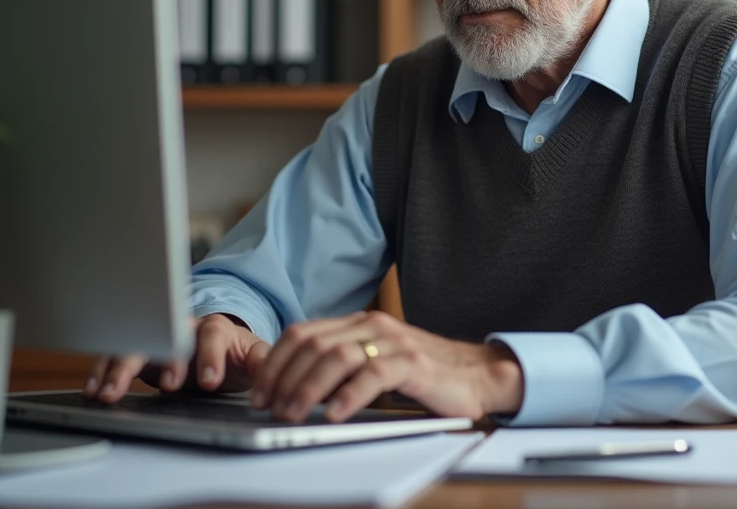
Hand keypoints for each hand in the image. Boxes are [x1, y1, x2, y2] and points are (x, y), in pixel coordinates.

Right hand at [83, 313, 270, 401]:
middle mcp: (183, 328)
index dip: (211, 356)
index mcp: (216, 328)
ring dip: (121, 369)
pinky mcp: (137, 350)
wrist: (216, 346)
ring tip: (109, 394)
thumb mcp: (251, 356)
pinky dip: (102, 373)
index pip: (213, 335)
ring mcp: (157, 337)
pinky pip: (115, 356)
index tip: (210, 380)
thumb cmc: (232, 352)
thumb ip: (262, 362)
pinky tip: (94, 390)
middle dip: (164, 360)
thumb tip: (274, 372)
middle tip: (166, 387)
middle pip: (167, 335)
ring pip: (136, 344)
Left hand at [250, 311, 523, 422]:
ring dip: (308, 389)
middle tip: (270, 408)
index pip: (303, 333)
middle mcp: (373, 326)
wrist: (477, 375)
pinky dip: (348, 395)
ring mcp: (394, 342)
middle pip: (313, 344)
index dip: (275, 362)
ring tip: (293, 415)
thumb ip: (341, 366)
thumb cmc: (424, 375)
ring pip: (337, 357)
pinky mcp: (414, 364)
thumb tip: (292, 388)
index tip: (259, 391)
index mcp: (359, 323)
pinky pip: (373, 375)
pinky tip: (334, 414)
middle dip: (284, 378)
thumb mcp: (375, 364)